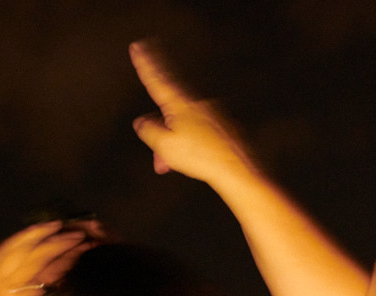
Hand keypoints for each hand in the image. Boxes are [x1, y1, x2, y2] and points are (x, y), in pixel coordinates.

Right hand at [130, 42, 254, 183]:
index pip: (157, 79)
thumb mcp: (164, 145)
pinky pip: (198, 131)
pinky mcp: (222, 125)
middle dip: (161, 133)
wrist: (236, 167)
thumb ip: (148, 130)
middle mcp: (197, 103)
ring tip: (173, 164)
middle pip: (169, 111)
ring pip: (183, 124)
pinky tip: (190, 160)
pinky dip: (190, 145)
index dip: (146, 64)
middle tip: (159, 156)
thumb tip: (142, 122)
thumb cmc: (202, 156)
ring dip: (175, 143)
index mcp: (180, 104)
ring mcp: (211, 113)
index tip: (138, 48)